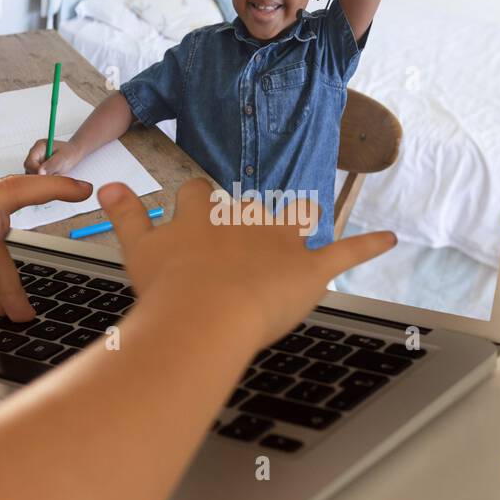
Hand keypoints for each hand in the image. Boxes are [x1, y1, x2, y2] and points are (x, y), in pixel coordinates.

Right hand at [24, 138, 82, 175]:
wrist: (74, 153)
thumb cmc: (70, 152)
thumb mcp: (63, 158)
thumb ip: (52, 164)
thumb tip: (40, 172)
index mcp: (39, 147)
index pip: (29, 162)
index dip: (35, 171)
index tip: (45, 176)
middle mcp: (35, 155)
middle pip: (29, 170)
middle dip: (40, 176)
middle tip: (53, 177)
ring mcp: (36, 162)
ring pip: (33, 176)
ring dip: (44, 179)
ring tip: (57, 175)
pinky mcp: (39, 170)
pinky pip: (38, 179)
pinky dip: (46, 181)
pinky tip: (55, 177)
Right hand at [97, 179, 395, 345]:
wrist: (203, 314)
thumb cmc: (167, 290)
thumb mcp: (136, 249)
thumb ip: (125, 215)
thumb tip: (108, 186)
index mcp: (201, 214)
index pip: (200, 195)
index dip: (197, 204)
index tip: (192, 212)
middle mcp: (244, 218)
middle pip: (250, 204)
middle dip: (249, 216)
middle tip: (242, 241)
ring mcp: (280, 240)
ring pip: (298, 216)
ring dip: (302, 218)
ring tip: (305, 219)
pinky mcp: (310, 266)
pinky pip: (346, 251)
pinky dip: (369, 245)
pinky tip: (390, 239)